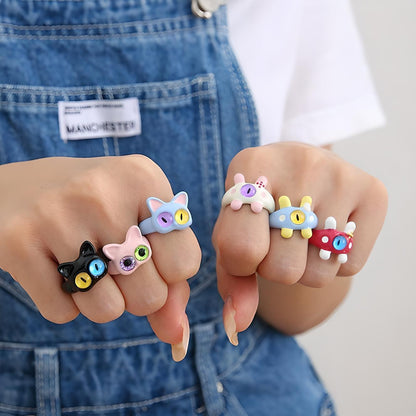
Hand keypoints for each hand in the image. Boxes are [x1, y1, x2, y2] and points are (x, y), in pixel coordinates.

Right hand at [0, 156, 200, 360]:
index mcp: (143, 178)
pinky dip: (65, 302)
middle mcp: (102, 191)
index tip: (149, 255)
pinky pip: (62, 313)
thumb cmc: (99, 210)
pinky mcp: (17, 242)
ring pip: (106, 310)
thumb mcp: (144, 223)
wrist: (25, 187)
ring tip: (87, 265)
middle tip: (114, 262)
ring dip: (101, 300)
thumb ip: (172, 279)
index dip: (168, 273)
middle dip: (137, 292)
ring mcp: (56, 215)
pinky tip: (56, 266)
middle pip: (150, 295)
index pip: (184, 264)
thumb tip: (177, 335)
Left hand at [212, 142, 387, 343]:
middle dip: (274, 267)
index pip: (242, 250)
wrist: (297, 170)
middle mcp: (299, 165)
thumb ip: (232, 276)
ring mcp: (341, 176)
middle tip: (276, 238)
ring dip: (305, 266)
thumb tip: (238, 324)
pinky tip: (326, 230)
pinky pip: (350, 266)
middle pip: (283, 269)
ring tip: (301, 234)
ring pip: (318, 274)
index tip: (246, 249)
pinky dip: (334, 261)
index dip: (240, 265)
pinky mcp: (373, 192)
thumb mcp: (234, 229)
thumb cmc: (259, 206)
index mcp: (251, 167)